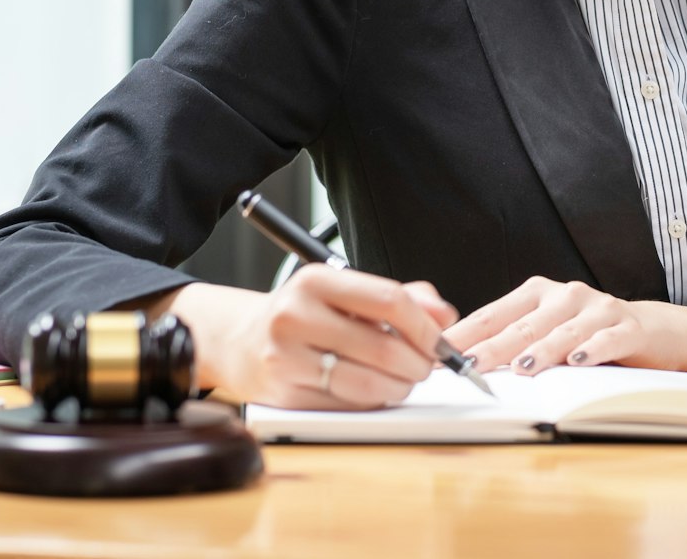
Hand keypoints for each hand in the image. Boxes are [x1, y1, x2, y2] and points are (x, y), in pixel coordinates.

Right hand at [160, 268, 457, 409]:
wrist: (241, 342)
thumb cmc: (305, 315)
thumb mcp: (347, 293)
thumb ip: (402, 298)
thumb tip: (445, 316)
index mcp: (316, 280)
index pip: (389, 300)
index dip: (425, 326)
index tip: (440, 341)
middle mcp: (296, 315)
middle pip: (384, 347)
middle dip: (418, 363)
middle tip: (426, 367)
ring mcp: (287, 358)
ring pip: (369, 383)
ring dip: (400, 387)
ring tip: (403, 380)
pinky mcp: (286, 394)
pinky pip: (349, 406)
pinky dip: (374, 402)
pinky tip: (376, 391)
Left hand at [444, 276, 686, 375]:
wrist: (654, 331)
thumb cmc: (589, 334)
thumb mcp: (549, 332)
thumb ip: (514, 341)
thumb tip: (465, 363)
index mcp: (539, 294)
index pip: (495, 314)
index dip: (468, 333)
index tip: (442, 352)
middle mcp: (567, 295)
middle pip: (524, 324)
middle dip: (494, 346)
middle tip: (470, 364)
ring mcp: (599, 309)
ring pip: (564, 332)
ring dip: (541, 350)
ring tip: (521, 367)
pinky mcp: (629, 328)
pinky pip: (608, 340)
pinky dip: (592, 351)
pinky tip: (578, 362)